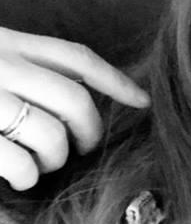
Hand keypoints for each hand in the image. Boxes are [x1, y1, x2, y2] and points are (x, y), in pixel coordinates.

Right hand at [0, 28, 150, 189]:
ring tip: (39, 165)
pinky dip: (27, 178)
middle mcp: (1, 65)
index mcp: (6, 43)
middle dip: (89, 133)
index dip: (115, 81)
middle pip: (75, 100)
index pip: (74, 57)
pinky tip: (19, 179)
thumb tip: (69, 103)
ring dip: (54, 160)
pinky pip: (22, 164)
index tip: (143, 101)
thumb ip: (22, 71)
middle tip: (82, 150)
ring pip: (53, 136)